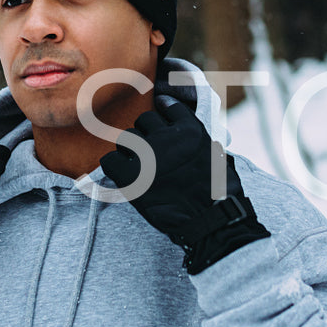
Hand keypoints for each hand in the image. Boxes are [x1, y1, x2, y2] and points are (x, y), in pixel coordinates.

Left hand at [100, 99, 268, 273]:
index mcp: (191, 130)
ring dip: (130, 150)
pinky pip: (110, 160)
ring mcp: (147, 156)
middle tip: (150, 153)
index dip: (163, 112)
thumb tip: (181, 122)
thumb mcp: (215, 153)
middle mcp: (168, 138)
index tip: (160, 114)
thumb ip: (197, 136)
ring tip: (138, 166)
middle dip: (146, 134)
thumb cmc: (217, 191)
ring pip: (127, 138)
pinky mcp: (131, 176)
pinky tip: (123, 175)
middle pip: (144, 120)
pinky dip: (114, 166)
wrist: (210, 220)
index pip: (168, 106)